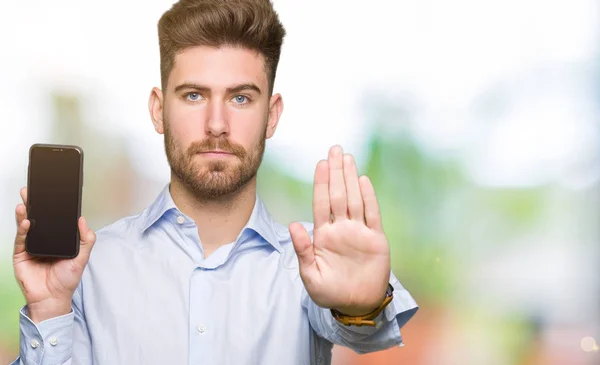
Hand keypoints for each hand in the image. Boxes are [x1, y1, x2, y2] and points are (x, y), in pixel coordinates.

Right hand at [13, 187, 96, 322]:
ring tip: (25, 201)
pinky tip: (26, 221)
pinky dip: (23, 229)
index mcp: (57, 240)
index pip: (54, 220)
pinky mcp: (21, 254)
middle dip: (33, 204)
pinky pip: (21, 239)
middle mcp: (43, 240)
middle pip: (37, 219)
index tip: (52, 194)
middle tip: (31, 190)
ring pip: (26, 225)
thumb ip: (85, 239)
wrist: (52, 298)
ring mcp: (31, 246)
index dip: (52, 208)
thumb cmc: (67, 280)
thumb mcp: (81, 257)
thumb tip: (83, 220)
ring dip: (25, 213)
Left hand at [290, 145, 390, 315]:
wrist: (356, 305)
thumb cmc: (330, 292)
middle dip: (336, 172)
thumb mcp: (311, 275)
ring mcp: (359, 232)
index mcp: (324, 235)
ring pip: (355, 199)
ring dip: (351, 178)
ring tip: (348, 158)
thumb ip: (303, 250)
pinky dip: (369, 198)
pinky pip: (372, 215)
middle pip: (338, 195)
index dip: (321, 183)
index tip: (320, 164)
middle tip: (335, 149)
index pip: (321, 203)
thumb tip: (292, 225)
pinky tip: (363, 181)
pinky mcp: (376, 239)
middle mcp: (341, 228)